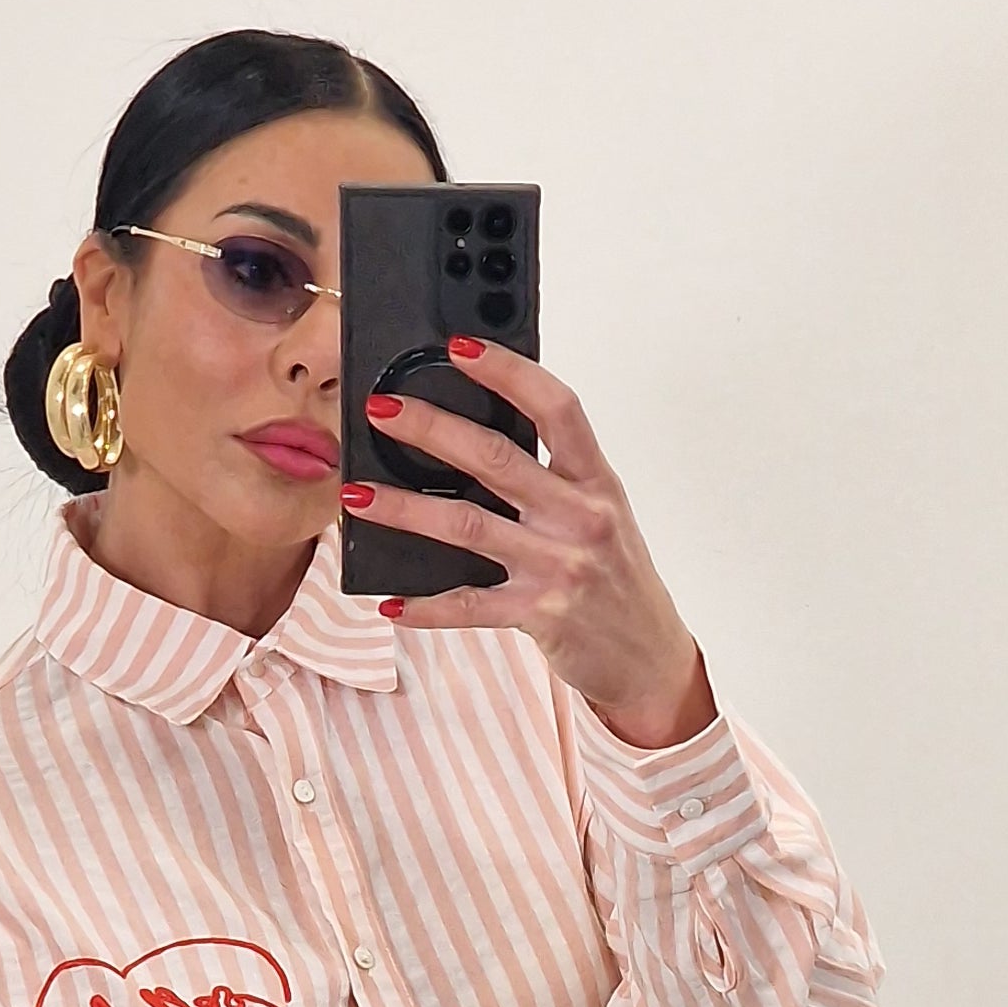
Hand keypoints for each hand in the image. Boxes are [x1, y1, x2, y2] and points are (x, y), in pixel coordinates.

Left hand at [347, 338, 716, 751]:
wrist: (649, 658)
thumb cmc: (618, 581)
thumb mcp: (602, 516)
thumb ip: (555, 480)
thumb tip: (478, 443)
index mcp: (597, 481)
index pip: (555, 407)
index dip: (508, 371)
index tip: (459, 348)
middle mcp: (580, 517)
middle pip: (496, 458)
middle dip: (432, 428)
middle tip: (382, 410)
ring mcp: (558, 566)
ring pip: (468, 525)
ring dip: (405, 508)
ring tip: (358, 496)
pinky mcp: (539, 615)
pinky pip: (469, 606)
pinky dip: (426, 607)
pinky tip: (392, 603)